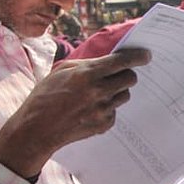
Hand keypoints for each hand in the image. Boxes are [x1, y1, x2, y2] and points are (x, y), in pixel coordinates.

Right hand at [0, 48, 150, 178]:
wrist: (37, 128)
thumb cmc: (46, 95)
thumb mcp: (62, 70)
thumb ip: (87, 64)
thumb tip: (109, 61)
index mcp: (87, 74)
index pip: (122, 61)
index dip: (138, 57)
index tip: (146, 56)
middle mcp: (98, 91)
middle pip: (130, 79)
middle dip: (127, 74)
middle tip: (119, 75)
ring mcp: (103, 110)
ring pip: (124, 95)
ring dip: (116, 91)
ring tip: (98, 93)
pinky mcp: (104, 124)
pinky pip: (114, 111)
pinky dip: (107, 108)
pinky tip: (89, 109)